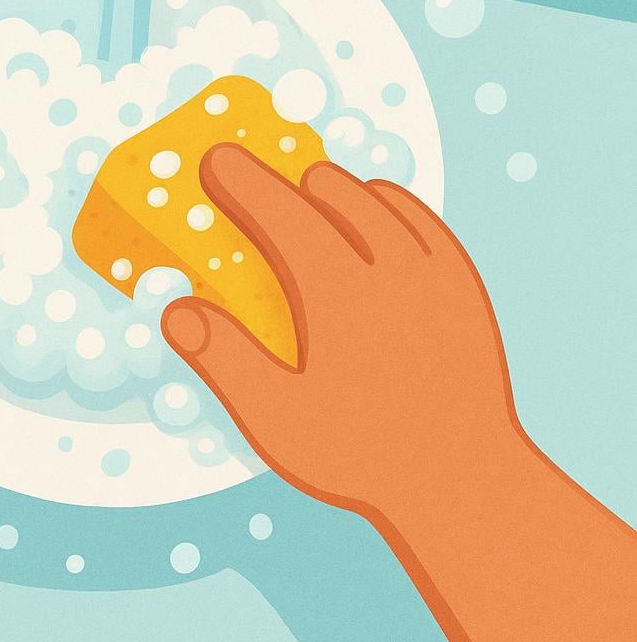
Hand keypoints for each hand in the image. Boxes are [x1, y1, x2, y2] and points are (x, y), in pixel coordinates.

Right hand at [161, 145, 519, 518]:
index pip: (282, 212)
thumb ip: (224, 360)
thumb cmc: (361, 453)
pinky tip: (375, 209)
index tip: (216, 158)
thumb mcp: (278, 420)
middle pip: (330, 193)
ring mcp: (434, 273)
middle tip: (251, 180)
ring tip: (307, 191)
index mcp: (339, 292)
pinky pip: (422, 218)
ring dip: (335, 188)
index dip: (244, 180)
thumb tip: (177, 310)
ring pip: (379, 198)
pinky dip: (388, 202)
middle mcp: (391, 267)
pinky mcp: (464, 286)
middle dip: (283, 179)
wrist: (464, 483)